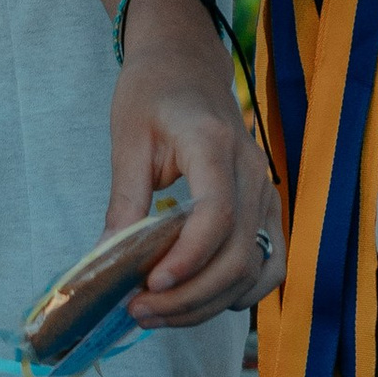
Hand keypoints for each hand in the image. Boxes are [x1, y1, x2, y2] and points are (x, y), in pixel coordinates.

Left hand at [104, 0, 280, 321]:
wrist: (188, 64)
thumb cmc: (152, 92)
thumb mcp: (127, 137)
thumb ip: (124, 199)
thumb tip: (106, 259)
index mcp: (213, 144)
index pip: (217, 213)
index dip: (189, 257)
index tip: (150, 284)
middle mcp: (252, 171)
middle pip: (239, 253)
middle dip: (190, 294)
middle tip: (141, 311)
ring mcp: (267, 191)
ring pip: (256, 267)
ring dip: (210, 302)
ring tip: (160, 313)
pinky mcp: (268, 208)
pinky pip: (271, 264)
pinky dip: (242, 292)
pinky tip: (202, 303)